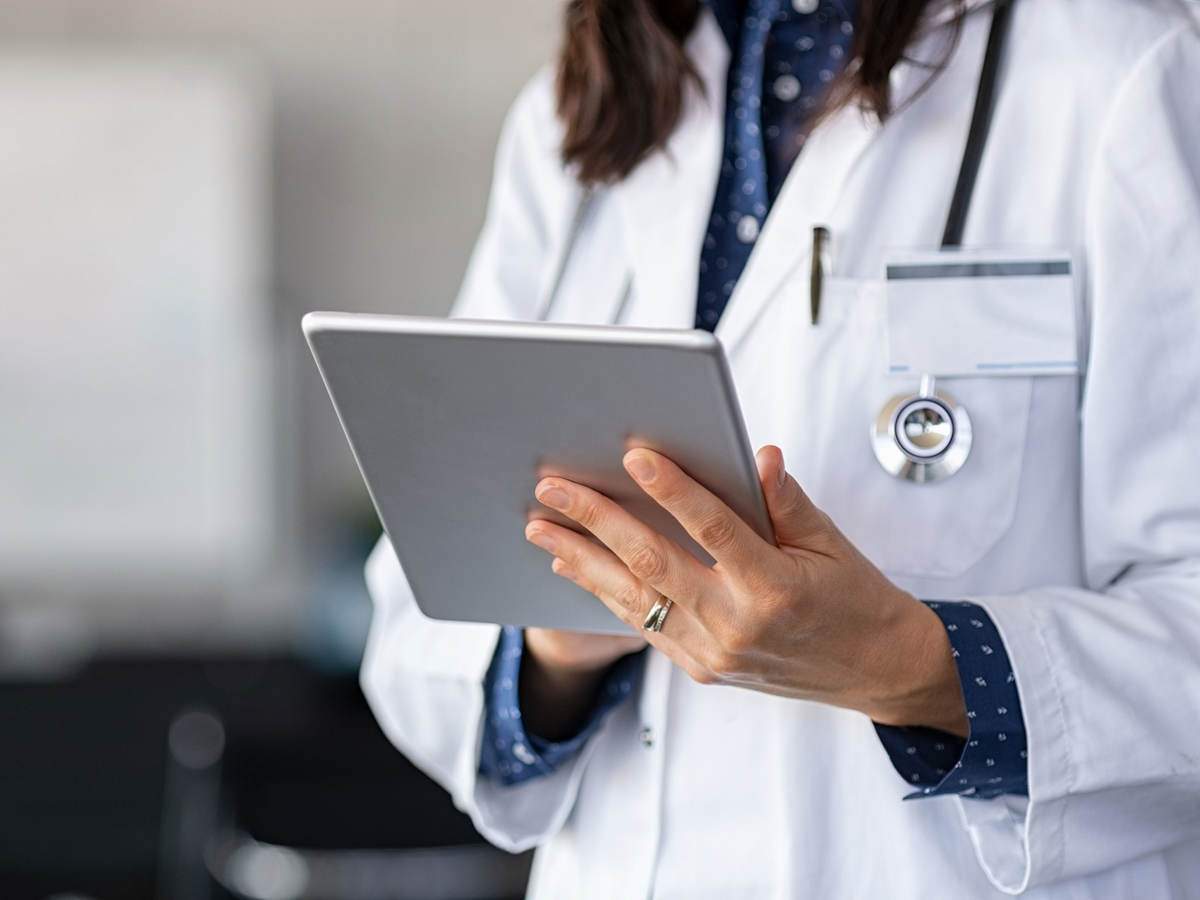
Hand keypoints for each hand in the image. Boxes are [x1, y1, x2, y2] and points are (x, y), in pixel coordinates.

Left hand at [524, 446, 967, 735]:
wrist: (874, 669)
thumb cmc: (855, 598)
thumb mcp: (830, 542)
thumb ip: (785, 500)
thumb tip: (757, 455)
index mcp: (776, 588)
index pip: (714, 529)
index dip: (673, 490)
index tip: (635, 457)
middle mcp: (738, 625)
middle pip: (653, 563)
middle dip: (597, 521)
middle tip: (554, 488)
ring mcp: (713, 653)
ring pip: (634, 598)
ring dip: (582, 558)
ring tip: (542, 527)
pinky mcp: (701, 668)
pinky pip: (643, 624)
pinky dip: (605, 592)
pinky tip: (574, 565)